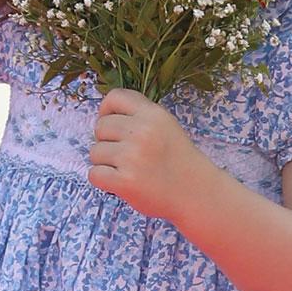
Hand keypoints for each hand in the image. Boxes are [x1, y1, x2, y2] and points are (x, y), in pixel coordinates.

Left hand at [86, 89, 223, 222]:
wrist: (198, 193)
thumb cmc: (177, 160)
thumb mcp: (166, 126)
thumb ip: (138, 116)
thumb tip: (104, 115)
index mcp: (153, 114)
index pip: (114, 97)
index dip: (107, 111)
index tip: (113, 126)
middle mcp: (142, 132)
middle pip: (100, 127)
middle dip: (107, 141)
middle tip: (126, 154)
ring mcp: (132, 157)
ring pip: (94, 152)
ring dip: (106, 163)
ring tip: (128, 169)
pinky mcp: (125, 181)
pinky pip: (94, 174)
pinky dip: (104, 181)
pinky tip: (122, 182)